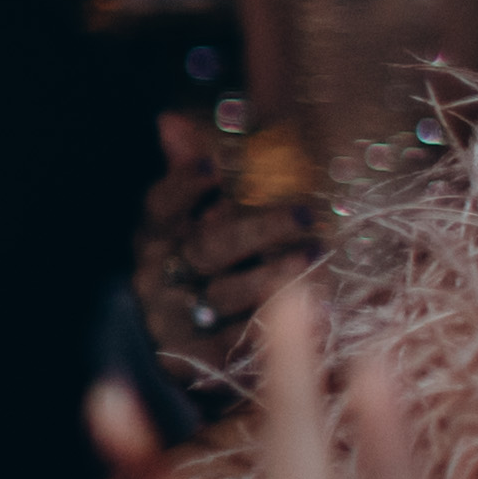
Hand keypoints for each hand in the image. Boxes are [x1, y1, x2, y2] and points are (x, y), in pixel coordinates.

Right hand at [136, 115, 319, 354]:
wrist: (161, 345)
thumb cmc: (187, 265)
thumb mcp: (180, 220)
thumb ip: (183, 172)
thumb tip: (170, 119)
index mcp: (157, 236)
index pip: (162, 205)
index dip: (183, 185)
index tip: (211, 166)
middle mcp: (161, 275)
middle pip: (208, 249)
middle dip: (258, 230)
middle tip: (305, 213)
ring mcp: (178, 318)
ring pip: (227, 295)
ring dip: (273, 277)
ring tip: (314, 260)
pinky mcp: (201, 359)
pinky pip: (241, 344)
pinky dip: (278, 329)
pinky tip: (321, 316)